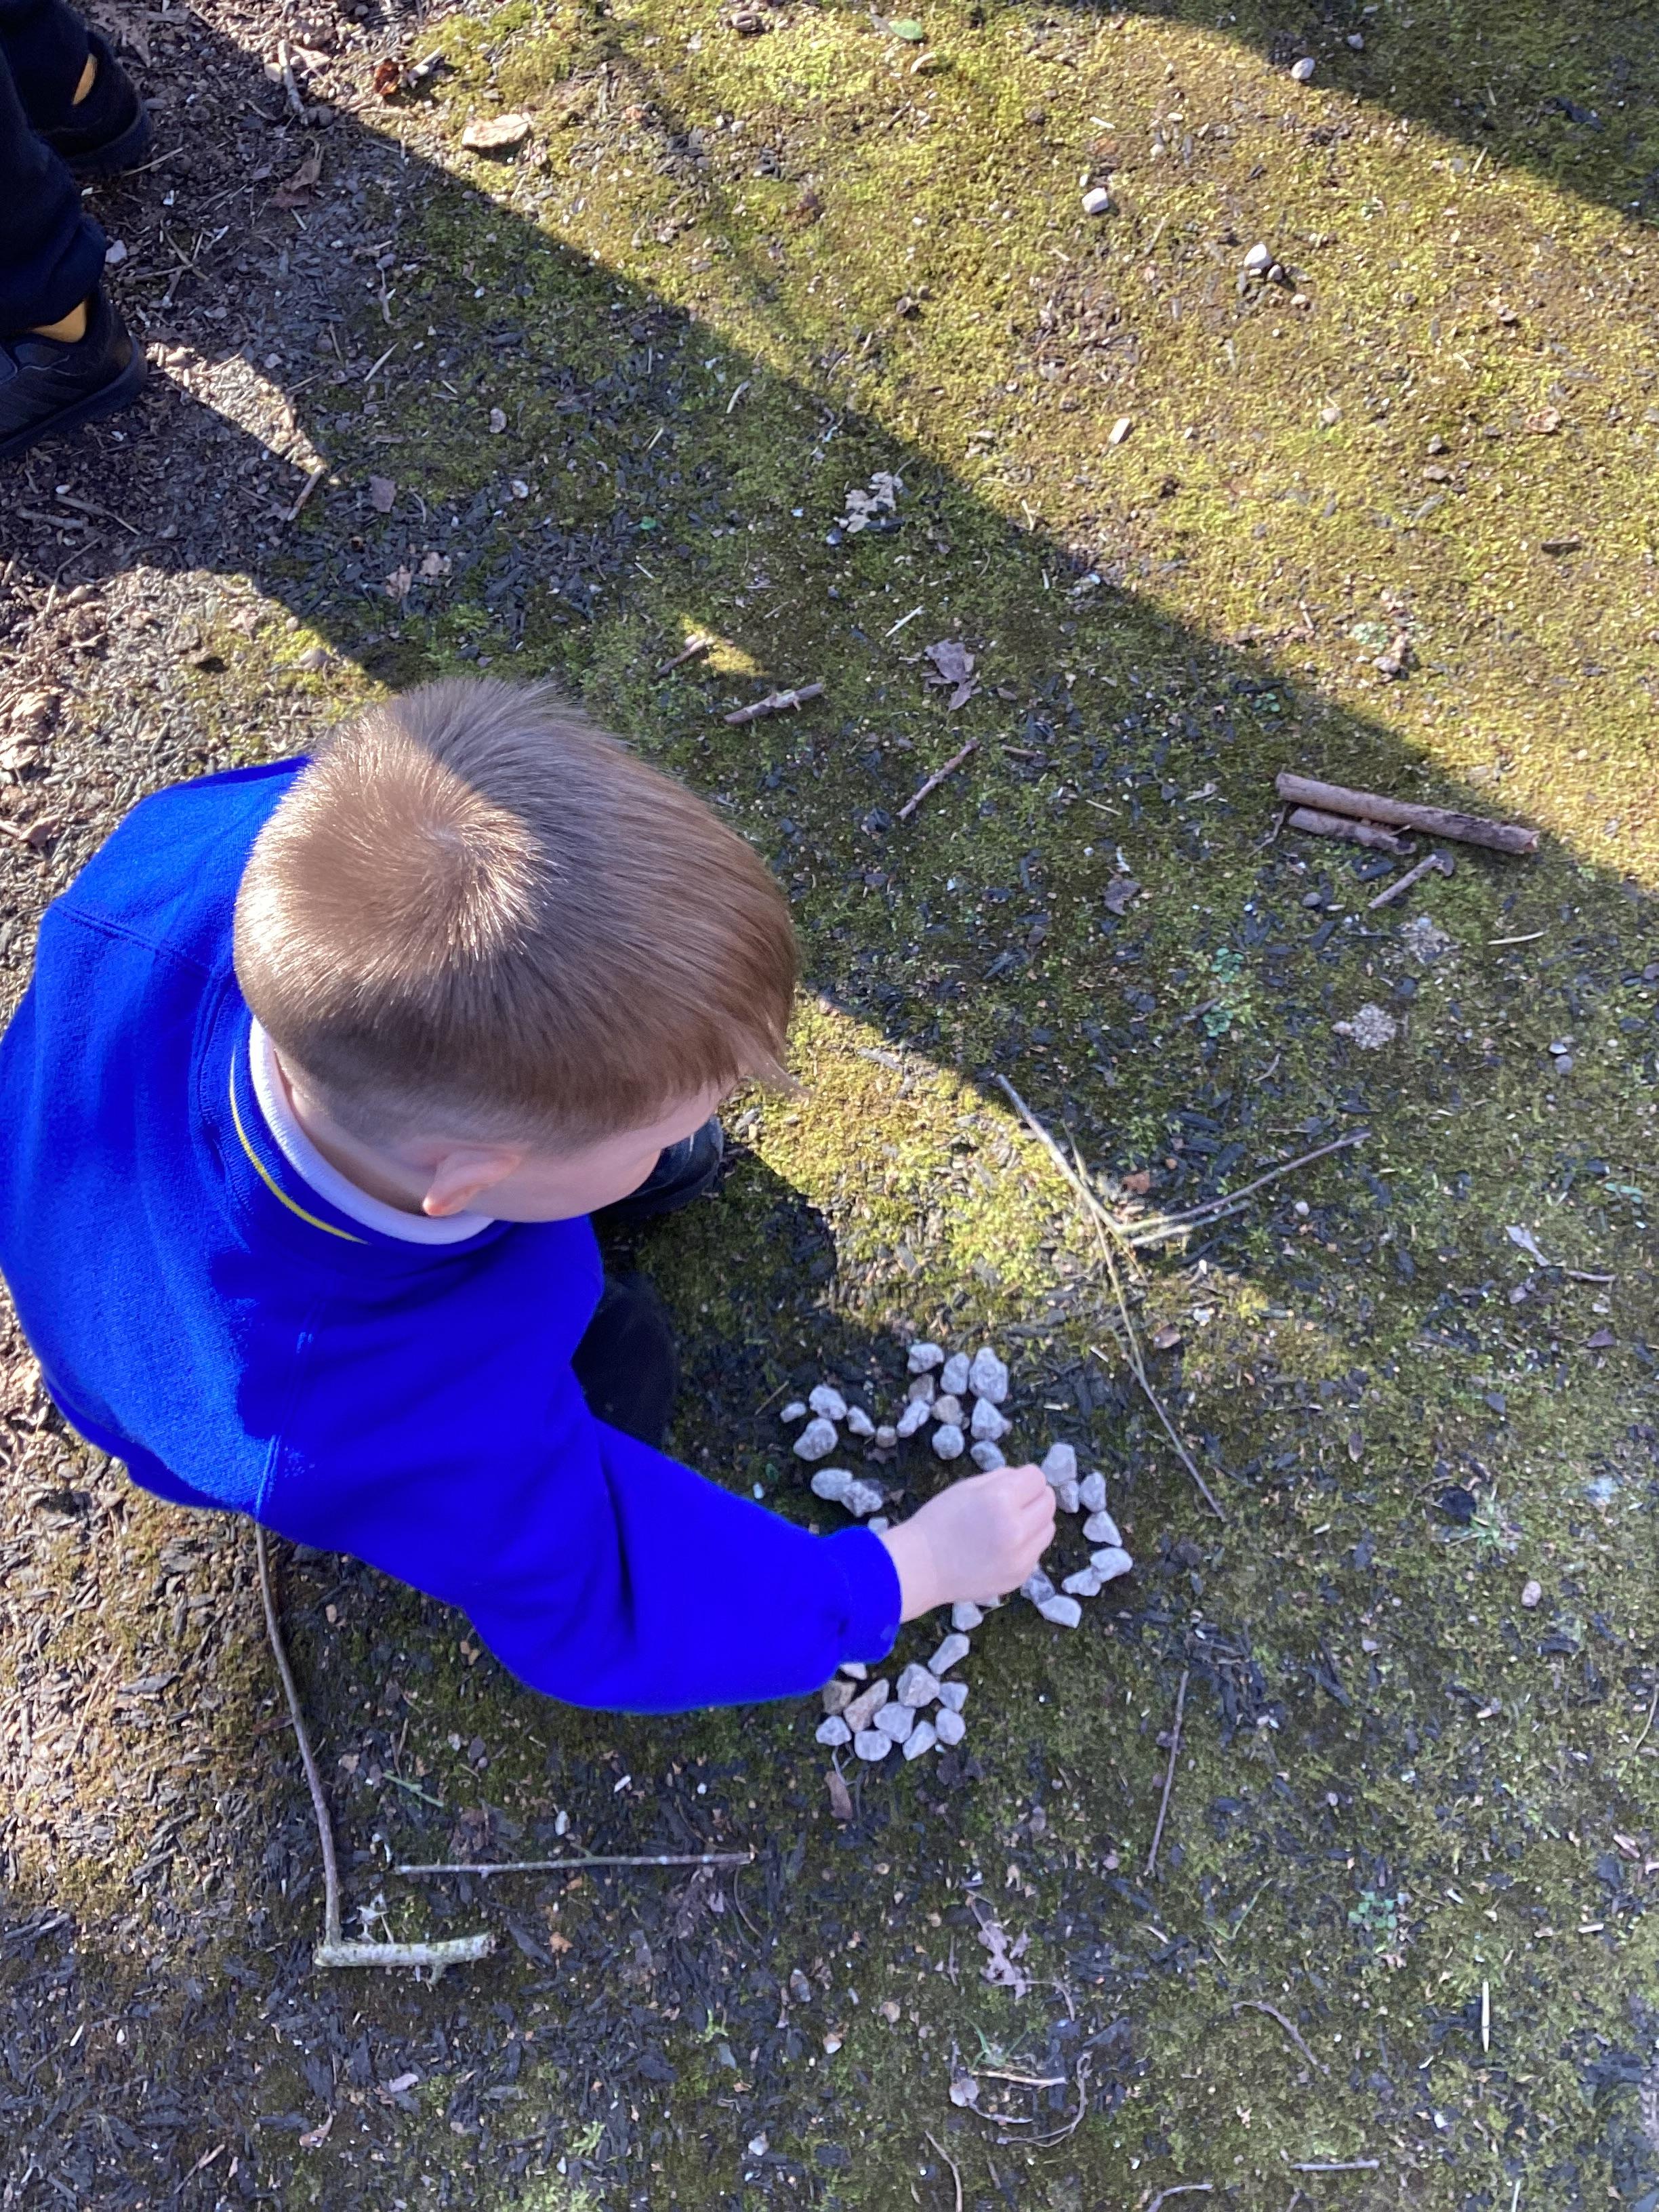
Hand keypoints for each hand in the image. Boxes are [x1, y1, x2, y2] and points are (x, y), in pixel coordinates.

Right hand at [878, 1464, 1055, 1621]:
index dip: (1025, 1479)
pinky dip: (1025, 1546)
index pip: (1037, 1478)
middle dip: (1034, 1498)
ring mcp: (1021, 1557)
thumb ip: (1001, 1479)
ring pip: (1048, 1528)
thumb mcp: (966, 1487)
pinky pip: (1036, 1552)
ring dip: (1034, 1522)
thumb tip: (1026, 1479)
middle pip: (1049, 1502)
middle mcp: (1017, 1529)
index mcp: (1001, 1500)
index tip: (1013, 1485)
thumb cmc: (938, 1522)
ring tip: (1008, 1526)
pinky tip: (1001, 1548)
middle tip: (1013, 1504)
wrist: (922, 1567)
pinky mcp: (1020, 1576)